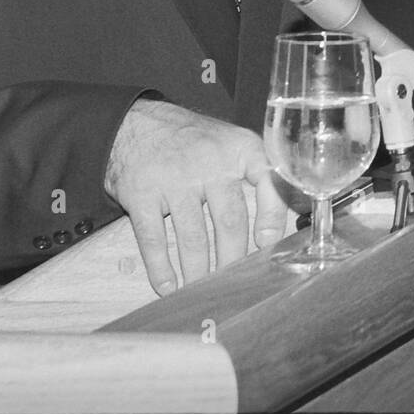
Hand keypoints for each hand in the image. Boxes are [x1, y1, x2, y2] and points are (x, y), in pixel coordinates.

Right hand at [104, 99, 286, 296]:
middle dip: (233, 260)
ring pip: (193, 238)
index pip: (267, 181)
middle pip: (230, 221)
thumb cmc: (192, 142)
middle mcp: (208, 161)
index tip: (267, 245)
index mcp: (237, 148)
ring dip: (198, 271)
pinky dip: (161, 268)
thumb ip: (257, 176)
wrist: (134, 122)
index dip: (272, 216)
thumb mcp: (229, 144)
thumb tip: (279, 229)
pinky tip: (167, 286)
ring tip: (200, 291)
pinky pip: (154, 239)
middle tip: (234, 284)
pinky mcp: (141, 193)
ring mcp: (173, 178)